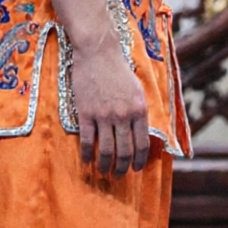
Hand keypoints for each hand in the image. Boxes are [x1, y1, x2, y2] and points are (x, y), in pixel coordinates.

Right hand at [69, 35, 150, 175]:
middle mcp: (123, 116)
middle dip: (122, 167)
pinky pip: (87, 140)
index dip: (138, 160)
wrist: (98, 52)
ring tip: (103, 171)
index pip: (142, 144)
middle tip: (119, 174)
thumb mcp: (138, 91)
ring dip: (105, 165)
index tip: (135, 168)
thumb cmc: (119, 70)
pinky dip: (87, 154)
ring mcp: (104, 115)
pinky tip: (86, 160)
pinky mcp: (86, 113)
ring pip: (106, 149)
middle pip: (124, 151)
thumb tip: (142, 134)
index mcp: (139, 111)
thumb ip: (139, 113)